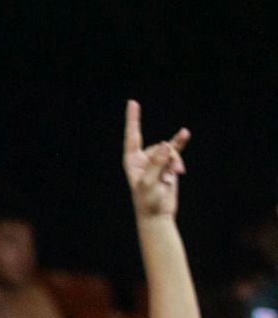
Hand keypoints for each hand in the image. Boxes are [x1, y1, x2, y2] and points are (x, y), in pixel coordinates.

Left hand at [123, 100, 188, 219]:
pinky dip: (180, 150)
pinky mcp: (168, 166)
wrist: (157, 214)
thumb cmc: (148, 201)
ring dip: (175, 161)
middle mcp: (143, 159)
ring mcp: (157, 161)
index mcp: (132, 161)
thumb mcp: (149, 182)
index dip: (133, 120)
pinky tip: (185, 134)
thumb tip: (165, 145)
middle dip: (168, 158)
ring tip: (178, 174)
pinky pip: (176, 152)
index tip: (133, 103)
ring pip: (170, 151)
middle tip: (170, 174)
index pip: (132, 136)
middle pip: (159, 147)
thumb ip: (157, 163)